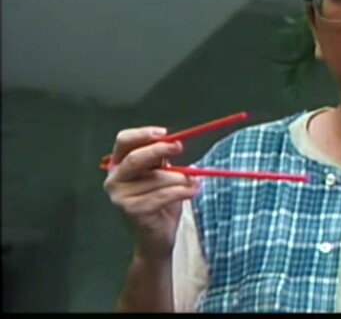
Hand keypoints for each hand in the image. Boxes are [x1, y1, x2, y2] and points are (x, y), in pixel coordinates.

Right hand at [103, 126, 199, 261]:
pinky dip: (182, 191)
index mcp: (119, 165)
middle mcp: (114, 179)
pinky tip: (193, 191)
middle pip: (135, 158)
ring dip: (181, 178)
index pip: (123, 141)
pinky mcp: (132, 211)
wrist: (156, 238)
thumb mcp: (160, 175)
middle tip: (180, 148)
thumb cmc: (160, 203)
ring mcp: (120, 197)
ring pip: (156, 178)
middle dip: (159, 150)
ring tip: (194, 182)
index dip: (142, 134)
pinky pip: (163, 195)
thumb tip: (173, 142)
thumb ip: (160, 160)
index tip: (164, 133)